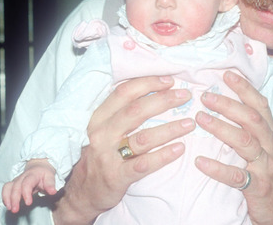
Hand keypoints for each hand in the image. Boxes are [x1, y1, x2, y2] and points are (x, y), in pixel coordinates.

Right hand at [2, 159, 56, 212]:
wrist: (39, 166)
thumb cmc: (44, 173)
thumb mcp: (50, 177)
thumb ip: (50, 184)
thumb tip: (53, 192)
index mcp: (32, 175)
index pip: (27, 183)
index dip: (26, 193)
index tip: (28, 203)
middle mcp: (22, 177)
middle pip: (16, 187)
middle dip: (14, 199)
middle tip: (15, 210)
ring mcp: (16, 180)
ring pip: (8, 187)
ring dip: (7, 198)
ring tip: (9, 208)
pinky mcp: (13, 183)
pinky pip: (6, 189)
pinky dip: (5, 197)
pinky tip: (8, 205)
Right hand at [52, 76, 195, 224]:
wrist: (82, 192)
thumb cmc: (100, 155)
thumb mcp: (103, 129)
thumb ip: (121, 112)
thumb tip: (154, 90)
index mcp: (99, 118)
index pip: (123, 93)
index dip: (147, 84)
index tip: (169, 81)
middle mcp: (102, 134)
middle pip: (136, 111)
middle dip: (163, 100)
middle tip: (185, 97)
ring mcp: (108, 156)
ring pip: (143, 138)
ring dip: (170, 129)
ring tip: (189, 123)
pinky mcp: (117, 176)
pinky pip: (144, 164)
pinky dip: (163, 156)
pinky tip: (179, 149)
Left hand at [194, 71, 272, 224]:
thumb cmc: (269, 176)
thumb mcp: (266, 149)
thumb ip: (252, 129)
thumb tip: (228, 106)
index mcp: (272, 135)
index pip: (260, 106)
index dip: (245, 89)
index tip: (226, 74)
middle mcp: (271, 147)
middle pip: (251, 119)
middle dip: (228, 104)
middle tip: (205, 96)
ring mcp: (266, 167)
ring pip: (245, 142)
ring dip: (221, 128)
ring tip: (199, 119)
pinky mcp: (258, 188)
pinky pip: (237, 176)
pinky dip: (218, 168)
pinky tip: (200, 162)